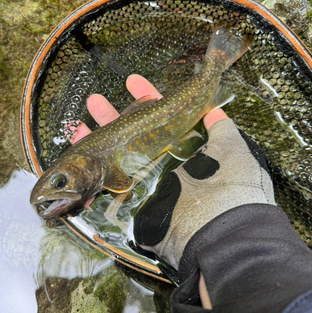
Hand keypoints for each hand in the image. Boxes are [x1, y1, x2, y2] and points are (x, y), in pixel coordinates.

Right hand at [69, 74, 226, 208]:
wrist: (216, 231)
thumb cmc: (229, 186)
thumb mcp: (233, 149)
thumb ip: (222, 129)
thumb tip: (216, 110)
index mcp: (184, 149)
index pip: (161, 117)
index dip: (147, 98)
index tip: (133, 81)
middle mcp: (162, 163)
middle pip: (133, 133)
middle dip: (115, 114)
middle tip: (96, 99)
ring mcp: (144, 180)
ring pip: (117, 152)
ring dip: (99, 133)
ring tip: (83, 115)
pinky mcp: (131, 198)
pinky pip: (107, 177)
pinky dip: (92, 162)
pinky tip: (78, 144)